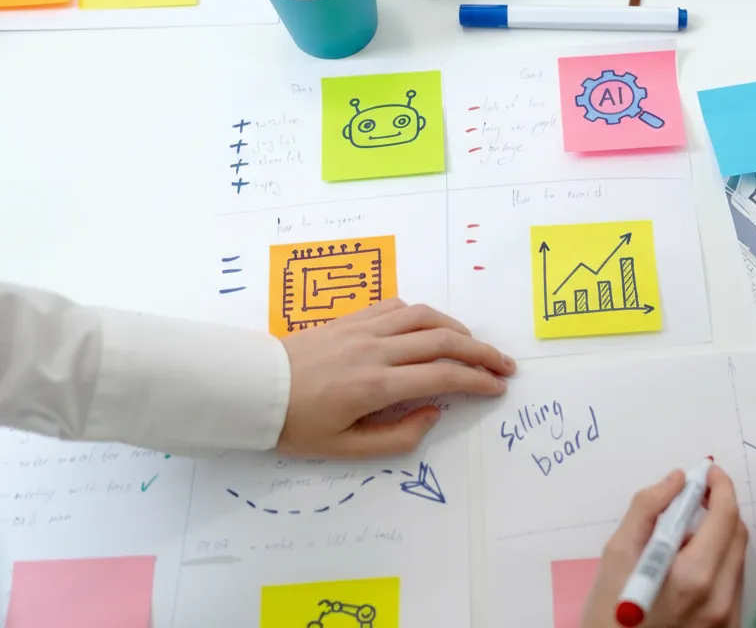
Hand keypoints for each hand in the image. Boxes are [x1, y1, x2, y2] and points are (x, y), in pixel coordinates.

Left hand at [277, 298, 515, 458]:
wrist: (251, 390)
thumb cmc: (296, 425)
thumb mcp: (346, 449)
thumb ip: (397, 437)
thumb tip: (433, 414)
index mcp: (376, 385)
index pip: (443, 377)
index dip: (477, 381)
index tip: (497, 389)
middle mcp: (376, 350)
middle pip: (444, 340)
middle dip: (481, 352)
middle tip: (504, 365)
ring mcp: (363, 328)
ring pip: (424, 316)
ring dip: (458, 327)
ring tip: (474, 344)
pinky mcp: (351, 318)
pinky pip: (397, 306)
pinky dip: (423, 314)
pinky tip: (430, 328)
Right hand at [582, 467, 746, 627]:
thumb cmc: (608, 616)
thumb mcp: (616, 556)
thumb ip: (647, 509)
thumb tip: (676, 480)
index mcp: (693, 575)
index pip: (725, 515)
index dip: (720, 486)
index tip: (707, 472)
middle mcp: (719, 598)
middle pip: (738, 533)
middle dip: (720, 508)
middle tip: (693, 499)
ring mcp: (727, 618)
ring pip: (736, 558)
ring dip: (718, 537)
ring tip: (680, 541)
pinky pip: (733, 584)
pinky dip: (718, 564)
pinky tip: (687, 570)